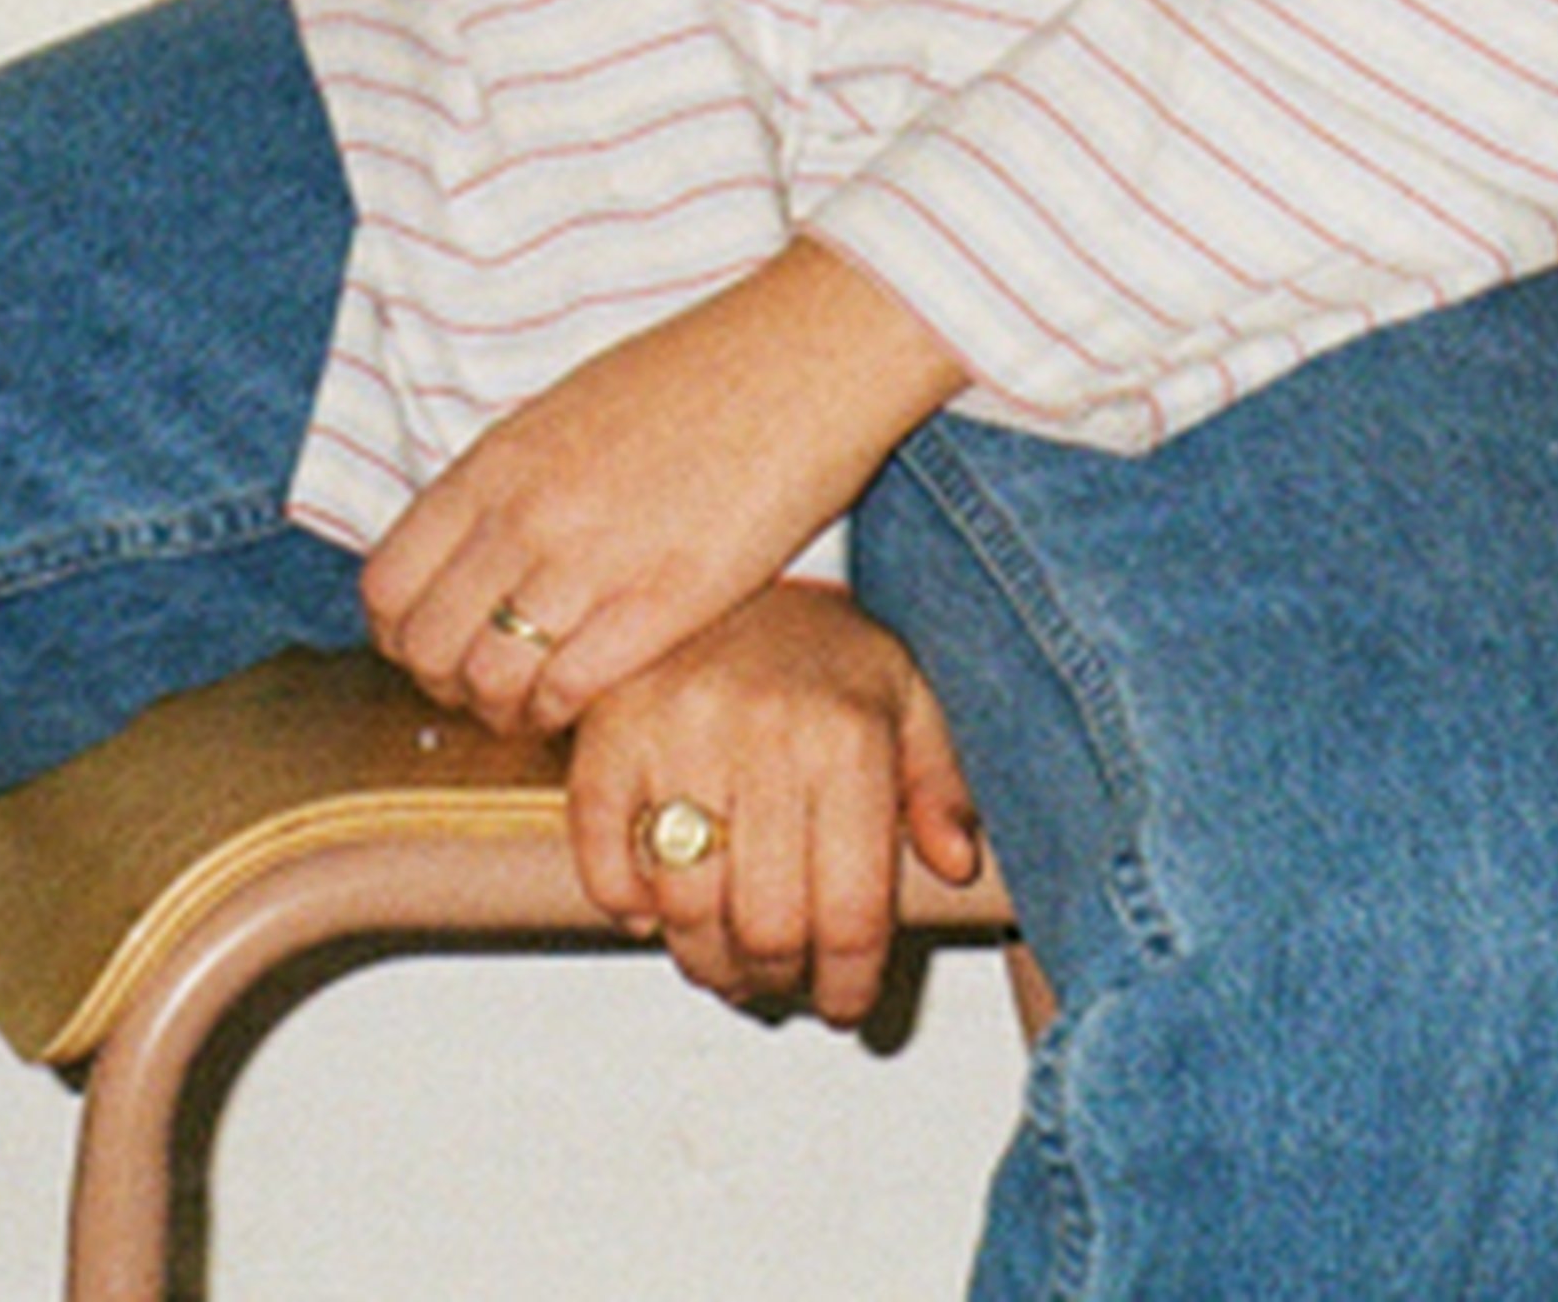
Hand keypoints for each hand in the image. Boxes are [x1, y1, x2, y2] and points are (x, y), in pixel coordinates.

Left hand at [358, 241, 970, 734]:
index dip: (400, 637)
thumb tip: (473, 554)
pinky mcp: (662, 600)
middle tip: (483, 689)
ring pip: (488, 680)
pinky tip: (584, 702)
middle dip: (444, 686)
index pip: (387, 585)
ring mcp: (590, 558)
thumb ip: (509, 485)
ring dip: (502, 710)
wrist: (805, 359)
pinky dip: (561, 715)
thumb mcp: (568, 412)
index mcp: (496, 462)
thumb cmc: (698, 379)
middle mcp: (527, 513)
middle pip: (426, 646)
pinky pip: (567, 691)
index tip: (438, 647)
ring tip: (533, 707)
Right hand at [565, 584, 986, 1023]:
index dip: (846, 982)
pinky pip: (604, 860)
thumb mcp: (905, 693)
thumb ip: (940, 782)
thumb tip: (953, 863)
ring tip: (722, 956)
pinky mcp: (607, 733)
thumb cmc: (815, 643)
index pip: (849, 911)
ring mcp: (677, 734)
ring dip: (703, 958)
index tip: (841, 1002)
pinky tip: (654, 905)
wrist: (714, 556)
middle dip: (774, 979)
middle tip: (779, 980)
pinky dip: (624, 904)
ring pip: (684, 909)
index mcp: (847, 736)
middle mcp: (763, 735)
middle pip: (765, 927)